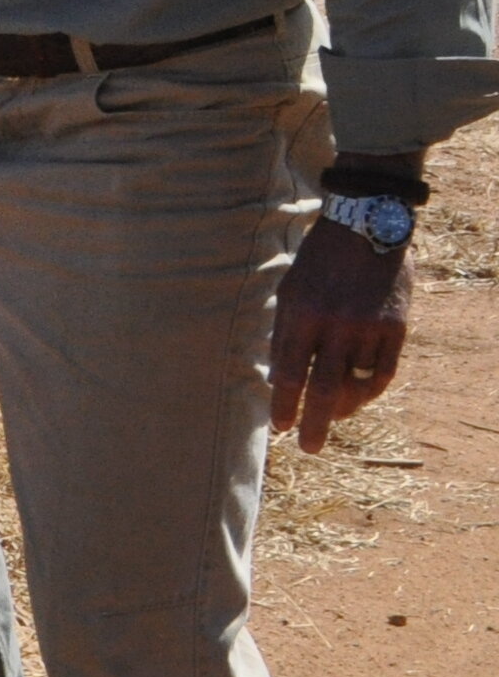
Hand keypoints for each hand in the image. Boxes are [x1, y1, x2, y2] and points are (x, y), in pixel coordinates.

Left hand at [270, 214, 412, 452]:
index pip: (290, 374)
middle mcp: (336, 325)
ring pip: (357, 384)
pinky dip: (370, 391)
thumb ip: (285, 334)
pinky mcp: (396, 328)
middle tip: (309, 448)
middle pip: (325, 388)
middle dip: (315, 423)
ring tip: (333, 418)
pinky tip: (359, 399)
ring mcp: (370, 328)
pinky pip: (384, 372)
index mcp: (302, 315)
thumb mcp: (290, 291)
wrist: (366, 229)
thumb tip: (279, 379)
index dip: (284, 405)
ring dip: (343, 407)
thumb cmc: (318, 263)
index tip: (280, 426)